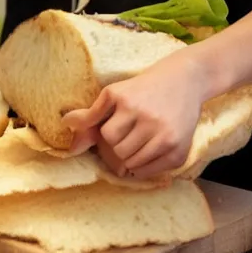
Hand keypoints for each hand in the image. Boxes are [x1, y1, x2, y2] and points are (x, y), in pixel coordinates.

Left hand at [61, 52, 205, 179]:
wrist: (186, 80)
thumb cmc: (144, 89)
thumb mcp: (116, 94)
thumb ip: (91, 114)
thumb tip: (65, 125)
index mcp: (127, 101)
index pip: (106, 135)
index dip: (110, 133)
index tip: (120, 124)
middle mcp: (147, 117)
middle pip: (118, 151)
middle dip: (120, 146)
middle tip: (132, 134)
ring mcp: (165, 136)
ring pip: (131, 164)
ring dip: (131, 157)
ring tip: (140, 142)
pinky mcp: (178, 150)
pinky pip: (148, 172)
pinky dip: (144, 167)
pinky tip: (150, 151)